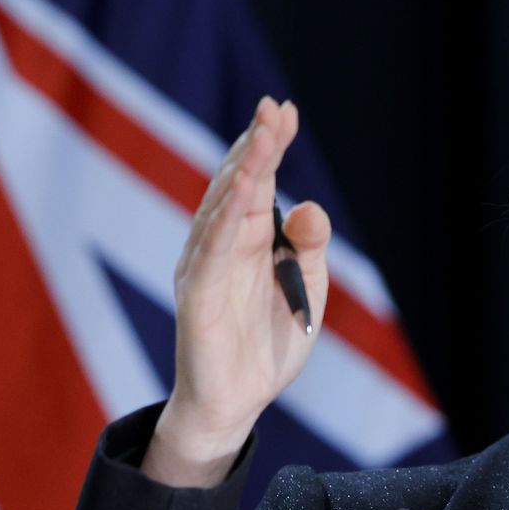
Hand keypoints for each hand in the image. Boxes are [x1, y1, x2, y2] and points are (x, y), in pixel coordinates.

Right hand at [142, 96, 331, 485]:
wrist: (239, 401)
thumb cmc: (269, 344)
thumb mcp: (307, 289)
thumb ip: (310, 247)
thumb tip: (308, 205)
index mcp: (251, 239)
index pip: (259, 180)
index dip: (271, 145)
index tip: (285, 109)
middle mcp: (223, 243)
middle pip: (239, 183)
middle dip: (257, 144)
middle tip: (274, 108)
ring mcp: (206, 265)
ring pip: (223, 207)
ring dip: (242, 169)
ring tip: (261, 136)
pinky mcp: (197, 292)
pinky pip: (212, 248)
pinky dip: (225, 215)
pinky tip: (241, 187)